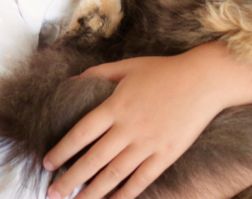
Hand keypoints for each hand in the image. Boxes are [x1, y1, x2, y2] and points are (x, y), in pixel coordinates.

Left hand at [44, 51, 227, 198]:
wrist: (204, 80)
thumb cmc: (165, 70)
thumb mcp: (130, 65)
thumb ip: (100, 73)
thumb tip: (74, 81)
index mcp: (116, 105)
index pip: (81, 133)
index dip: (62, 150)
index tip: (47, 162)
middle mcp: (128, 128)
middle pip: (92, 160)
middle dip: (69, 180)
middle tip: (52, 193)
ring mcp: (148, 144)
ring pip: (113, 176)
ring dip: (91, 193)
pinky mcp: (165, 155)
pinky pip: (140, 181)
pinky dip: (124, 195)